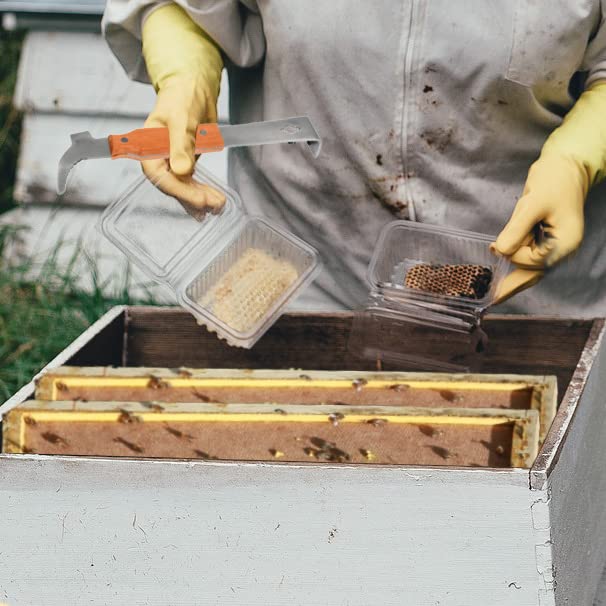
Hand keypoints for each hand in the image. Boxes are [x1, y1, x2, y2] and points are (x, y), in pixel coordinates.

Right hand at [142, 77, 225, 217]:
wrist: (193, 89)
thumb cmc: (182, 97)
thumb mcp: (182, 119)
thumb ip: (181, 145)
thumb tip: (181, 170)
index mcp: (148, 147)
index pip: (159, 176)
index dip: (179, 190)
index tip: (199, 200)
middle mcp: (158, 158)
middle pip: (172, 185)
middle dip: (193, 197)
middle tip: (213, 205)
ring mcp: (171, 163)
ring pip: (183, 187)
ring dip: (200, 198)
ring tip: (219, 205)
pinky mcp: (184, 164)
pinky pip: (191, 183)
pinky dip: (202, 192)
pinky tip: (214, 201)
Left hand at [491, 154, 587, 303]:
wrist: (565, 167)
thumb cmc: (554, 181)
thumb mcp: (532, 204)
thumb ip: (516, 229)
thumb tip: (499, 251)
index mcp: (565, 243)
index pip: (534, 262)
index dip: (514, 256)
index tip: (496, 247)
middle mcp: (562, 249)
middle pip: (534, 274)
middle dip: (512, 285)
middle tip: (493, 300)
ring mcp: (555, 246)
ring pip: (531, 269)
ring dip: (511, 274)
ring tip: (493, 288)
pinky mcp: (546, 241)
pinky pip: (529, 257)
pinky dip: (514, 259)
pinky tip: (498, 257)